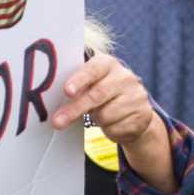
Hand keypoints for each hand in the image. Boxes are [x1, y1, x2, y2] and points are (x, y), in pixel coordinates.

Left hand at [52, 52, 171, 186]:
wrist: (135, 110)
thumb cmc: (103, 95)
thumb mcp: (91, 85)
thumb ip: (76, 88)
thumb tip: (49, 101)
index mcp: (109, 64)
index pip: (93, 69)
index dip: (79, 80)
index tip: (67, 91)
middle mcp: (125, 77)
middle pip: (96, 95)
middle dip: (74, 110)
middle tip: (57, 122)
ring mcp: (137, 96)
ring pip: (105, 115)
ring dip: (96, 120)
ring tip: (99, 115)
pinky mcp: (143, 115)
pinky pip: (117, 128)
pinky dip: (110, 130)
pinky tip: (114, 123)